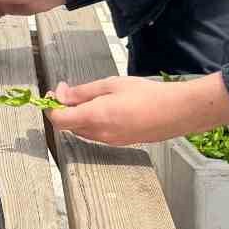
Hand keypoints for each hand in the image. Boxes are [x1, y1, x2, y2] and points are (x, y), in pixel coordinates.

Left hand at [45, 73, 228, 144]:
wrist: (177, 112)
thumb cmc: (146, 94)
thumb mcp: (111, 85)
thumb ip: (83, 92)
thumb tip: (61, 94)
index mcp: (95, 117)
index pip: (59, 120)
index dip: (51, 107)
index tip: (54, 93)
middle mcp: (100, 134)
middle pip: (69, 126)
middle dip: (65, 109)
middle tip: (69, 89)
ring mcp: (111, 141)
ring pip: (83, 131)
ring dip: (78, 116)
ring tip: (89, 96)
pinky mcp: (121, 143)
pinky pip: (98, 134)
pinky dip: (92, 121)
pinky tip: (104, 107)